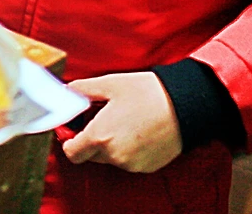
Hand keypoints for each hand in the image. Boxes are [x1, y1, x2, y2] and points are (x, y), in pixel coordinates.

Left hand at [61, 73, 182, 172]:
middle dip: (89, 140)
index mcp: (100, 137)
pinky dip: (126, 149)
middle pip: (89, 155)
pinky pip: (128, 161)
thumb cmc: (146, 92)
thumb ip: (81, 90)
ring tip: (122, 121)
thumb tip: (65, 92)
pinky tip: (136, 130)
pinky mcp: (147, 167)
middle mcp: (114, 156)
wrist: (185, 105)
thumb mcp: (108, 84)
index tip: (72, 129)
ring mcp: (132, 164)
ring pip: (109, 158)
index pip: (72, 153)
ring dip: (109, 144)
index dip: (68, 141)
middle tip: (99, 119)